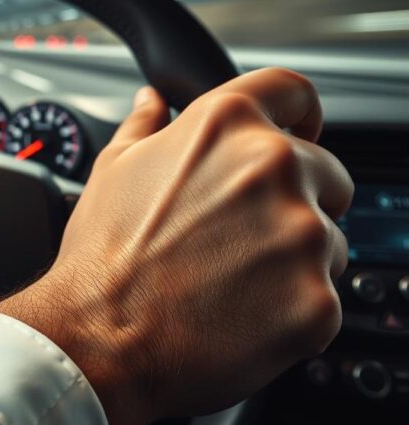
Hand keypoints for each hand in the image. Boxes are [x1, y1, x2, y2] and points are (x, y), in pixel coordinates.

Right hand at [0, 68, 351, 423]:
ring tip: (229, 280)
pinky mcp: (317, 298)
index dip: (299, 115)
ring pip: (330, 239)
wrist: (99, 337)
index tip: (300, 135)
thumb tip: (152, 101)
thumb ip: (143, 125)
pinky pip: (323, 296)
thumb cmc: (100, 256)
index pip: (294, 92)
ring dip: (294, 257)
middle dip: (295, 199)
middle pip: (325, 172)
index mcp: (224, 126)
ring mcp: (301, 233)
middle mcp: (272, 167)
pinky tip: (239, 313)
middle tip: (238, 236)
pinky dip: (291, 307)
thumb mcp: (111, 170)